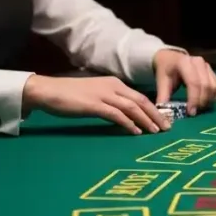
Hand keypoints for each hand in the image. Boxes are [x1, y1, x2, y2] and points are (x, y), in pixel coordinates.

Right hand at [22, 75, 169, 134]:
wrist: (48, 90)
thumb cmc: (70, 95)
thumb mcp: (96, 94)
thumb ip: (111, 101)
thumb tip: (126, 115)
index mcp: (114, 83)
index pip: (140, 96)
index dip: (154, 109)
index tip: (164, 121)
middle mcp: (113, 87)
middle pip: (141, 101)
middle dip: (156, 115)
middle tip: (167, 128)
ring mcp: (103, 95)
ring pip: (132, 108)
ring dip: (146, 120)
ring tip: (155, 132)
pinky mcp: (93, 104)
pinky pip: (116, 114)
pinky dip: (128, 123)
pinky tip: (135, 132)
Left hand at [153, 49, 215, 114]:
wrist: (171, 58)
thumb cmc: (166, 71)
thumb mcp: (161, 83)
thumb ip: (163, 99)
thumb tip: (165, 117)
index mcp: (184, 63)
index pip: (193, 82)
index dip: (194, 99)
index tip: (190, 112)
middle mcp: (198, 62)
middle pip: (206, 85)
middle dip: (201, 102)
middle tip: (194, 112)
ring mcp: (207, 66)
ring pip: (214, 87)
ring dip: (209, 101)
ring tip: (199, 109)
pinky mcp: (212, 71)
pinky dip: (214, 97)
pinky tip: (205, 103)